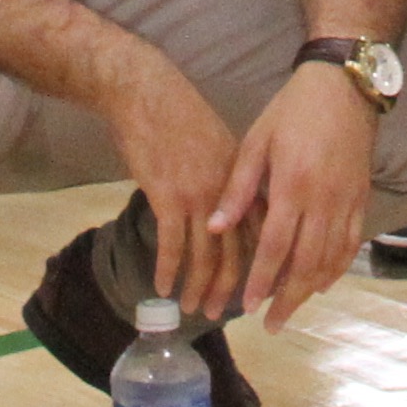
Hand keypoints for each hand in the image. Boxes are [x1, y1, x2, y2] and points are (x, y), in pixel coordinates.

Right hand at [103, 51, 250, 319]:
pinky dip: (168, 271)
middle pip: (237, 253)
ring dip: (198, 288)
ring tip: (191, 308)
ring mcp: (200, 196)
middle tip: (219, 313)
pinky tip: (163, 287)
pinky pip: (172, 246)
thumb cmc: (180, 118)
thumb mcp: (219, 147)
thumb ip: (231, 181)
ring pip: (205, 256)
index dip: (258, 266)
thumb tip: (232, 214)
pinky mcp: (169, 197)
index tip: (254, 290)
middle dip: (230, 289)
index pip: (259, 233)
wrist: (148, 94)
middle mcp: (228, 193)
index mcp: (244, 181)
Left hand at [209, 62, 379, 329]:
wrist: (344, 86)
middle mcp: (324, 200)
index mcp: (293, 186)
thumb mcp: (256, 141)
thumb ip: (238, 188)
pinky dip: (336, 269)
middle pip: (306, 264)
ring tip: (290, 310)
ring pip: (331, 259)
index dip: (261, 280)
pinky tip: (321, 283)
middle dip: (286, 299)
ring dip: (310, 290)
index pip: (276, 247)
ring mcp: (347, 202)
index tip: (246, 308)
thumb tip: (214, 227)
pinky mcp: (362, 198)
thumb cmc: (292, 110)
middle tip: (270, 325)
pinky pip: (351, 244)